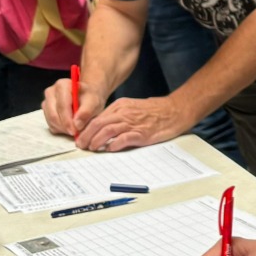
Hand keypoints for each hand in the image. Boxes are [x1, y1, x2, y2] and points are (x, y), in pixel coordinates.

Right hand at [42, 76, 104, 137]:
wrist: (87, 98)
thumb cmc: (91, 98)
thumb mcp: (94, 103)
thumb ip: (86, 112)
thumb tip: (77, 125)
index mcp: (62, 85)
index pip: (62, 105)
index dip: (67, 120)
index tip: (75, 131)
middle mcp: (51, 92)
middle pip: (53, 114)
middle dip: (65, 127)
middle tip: (76, 133)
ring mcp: (47, 102)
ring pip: (50, 121)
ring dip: (62, 129)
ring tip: (75, 129)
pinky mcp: (46, 112)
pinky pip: (50, 125)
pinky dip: (60, 129)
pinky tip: (70, 127)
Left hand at [75, 97, 191, 151]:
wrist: (175, 111)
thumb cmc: (154, 111)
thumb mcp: (132, 107)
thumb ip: (118, 116)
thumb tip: (102, 128)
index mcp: (121, 106)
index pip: (98, 117)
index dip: (86, 128)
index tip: (80, 136)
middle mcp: (124, 113)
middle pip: (99, 123)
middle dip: (86, 135)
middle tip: (81, 145)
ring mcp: (133, 123)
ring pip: (108, 130)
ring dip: (96, 141)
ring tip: (92, 148)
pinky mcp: (142, 133)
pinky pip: (124, 139)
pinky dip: (114, 144)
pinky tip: (110, 149)